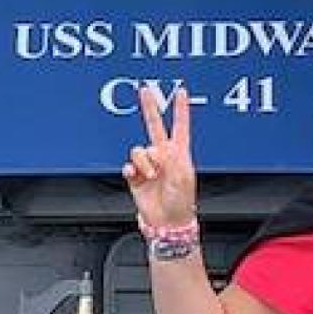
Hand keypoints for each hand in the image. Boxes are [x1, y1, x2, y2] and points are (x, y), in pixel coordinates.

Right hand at [123, 85, 197, 229]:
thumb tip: (160, 149)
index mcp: (179, 153)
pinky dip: (132, 170)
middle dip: (150, 108)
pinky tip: (137, 176)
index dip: (180, 109)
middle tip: (145, 91)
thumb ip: (172, 159)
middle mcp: (163, 156)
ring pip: (139, 150)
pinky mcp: (136, 176)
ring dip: (144, 163)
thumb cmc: (181, 202)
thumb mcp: (183, 177)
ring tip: (151, 176)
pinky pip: (129, 165)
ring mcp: (149, 165)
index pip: (180, 126)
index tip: (181, 92)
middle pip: (155, 126)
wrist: (167, 222)